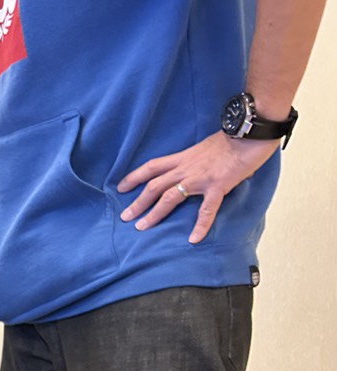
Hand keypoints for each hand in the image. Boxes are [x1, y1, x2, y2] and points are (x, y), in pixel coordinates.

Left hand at [117, 131, 279, 243]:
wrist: (250, 131)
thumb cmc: (233, 137)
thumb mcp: (206, 147)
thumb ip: (198, 160)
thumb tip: (201, 168)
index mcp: (183, 158)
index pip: (152, 167)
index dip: (134, 177)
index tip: (120, 188)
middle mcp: (186, 168)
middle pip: (154, 186)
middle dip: (138, 202)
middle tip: (125, 217)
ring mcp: (200, 178)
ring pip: (169, 197)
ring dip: (154, 213)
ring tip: (141, 228)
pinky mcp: (218, 186)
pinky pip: (206, 210)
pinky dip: (200, 225)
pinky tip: (194, 239)